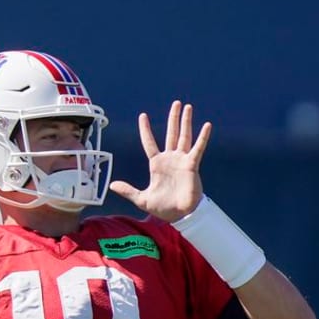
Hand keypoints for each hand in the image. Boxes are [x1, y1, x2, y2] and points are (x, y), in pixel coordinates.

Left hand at [109, 100, 210, 222]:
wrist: (179, 215)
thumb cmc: (162, 207)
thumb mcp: (141, 199)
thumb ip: (128, 190)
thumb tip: (112, 186)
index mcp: (156, 164)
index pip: (149, 142)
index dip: (146, 130)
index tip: (143, 116)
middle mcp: (170, 159)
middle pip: (171, 134)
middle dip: (173, 119)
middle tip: (176, 103)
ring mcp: (182, 160)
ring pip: (184, 136)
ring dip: (186, 122)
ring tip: (188, 107)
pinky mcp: (191, 165)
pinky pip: (198, 148)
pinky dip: (202, 137)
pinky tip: (206, 125)